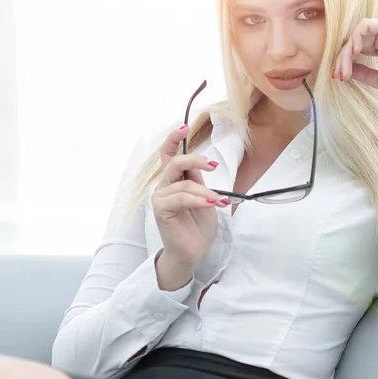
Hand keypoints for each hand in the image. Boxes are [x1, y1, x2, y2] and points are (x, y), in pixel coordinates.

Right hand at [151, 125, 229, 287]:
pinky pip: (181, 198)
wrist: (193, 251)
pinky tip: (211, 204)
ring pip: (182, 183)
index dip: (174, 139)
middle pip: (174, 163)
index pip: (169, 154)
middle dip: (194, 160)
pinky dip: (198, 200)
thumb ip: (198, 180)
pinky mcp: (161, 210)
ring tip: (217, 202)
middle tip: (212, 166)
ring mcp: (160, 198)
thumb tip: (203, 162)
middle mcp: (164, 186)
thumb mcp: (204, 197)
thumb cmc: (198, 226)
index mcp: (174, 180)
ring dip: (203, 192)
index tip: (184, 127)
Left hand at [332, 18, 377, 97]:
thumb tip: (344, 71)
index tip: (338, 77)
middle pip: (354, 43)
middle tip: (338, 75)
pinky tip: (353, 53)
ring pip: (356, 35)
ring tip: (344, 69)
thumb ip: (362, 72)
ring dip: (346, 52)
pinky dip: (355, 37)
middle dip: (342, 59)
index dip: (344, 62)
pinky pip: (364, 26)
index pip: (357, 50)